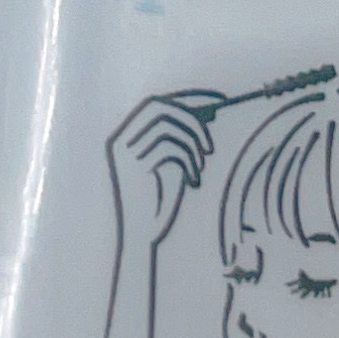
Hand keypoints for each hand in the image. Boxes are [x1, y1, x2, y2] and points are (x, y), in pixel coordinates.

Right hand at [106, 91, 219, 257]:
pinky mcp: (135, 167)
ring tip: (202, 165)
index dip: (187, 99)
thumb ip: (177, 140)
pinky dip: (189, 160)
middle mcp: (121, 140)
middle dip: (191, 118)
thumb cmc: (157, 203)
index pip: (157, 103)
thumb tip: (205, 113)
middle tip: (210, 141)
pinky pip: (169, 148)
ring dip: (192, 141)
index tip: (216, 101)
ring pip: (167, 126)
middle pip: (160, 108)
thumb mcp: (169, 165)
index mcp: (126, 136)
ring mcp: (126, 152)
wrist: (141, 238)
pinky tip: (194, 179)